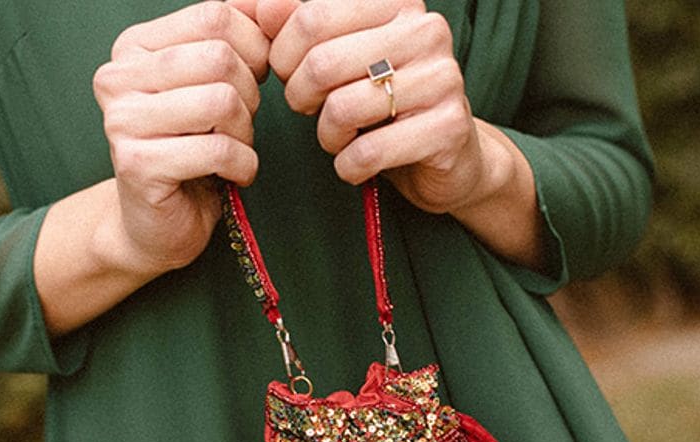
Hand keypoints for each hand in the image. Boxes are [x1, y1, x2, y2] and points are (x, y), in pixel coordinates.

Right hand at [92, 1, 270, 276]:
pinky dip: (243, 165)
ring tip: (233, 148)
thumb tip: (283, 0)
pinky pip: (219, 149)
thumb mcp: (216, 82)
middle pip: (220, 57)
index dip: (254, 48)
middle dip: (250, 94)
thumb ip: (243, 34)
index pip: (215, 14)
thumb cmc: (192, 147)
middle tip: (240, 124)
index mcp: (135, 46)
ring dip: (246, 132)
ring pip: (222, 101)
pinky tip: (232, 174)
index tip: (251, 82)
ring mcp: (122, 121)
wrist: (154, 225)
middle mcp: (117, 77)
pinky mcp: (137, 164)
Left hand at [258, 0, 501, 215]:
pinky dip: (349, 166)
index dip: (283, 55)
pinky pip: (368, 152)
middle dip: (300, 97)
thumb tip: (251, 5)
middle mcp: (425, 29)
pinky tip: (358, 163)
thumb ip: (292, 24)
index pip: (310, 16)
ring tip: (339, 136)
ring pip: (343, 108)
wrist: (446, 153)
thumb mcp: (334, 54)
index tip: (292, 75)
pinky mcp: (448, 128)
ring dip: (326, 135)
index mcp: (395, 1)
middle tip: (310, 110)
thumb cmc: (378, 97)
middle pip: (322, 62)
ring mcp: (442, 78)